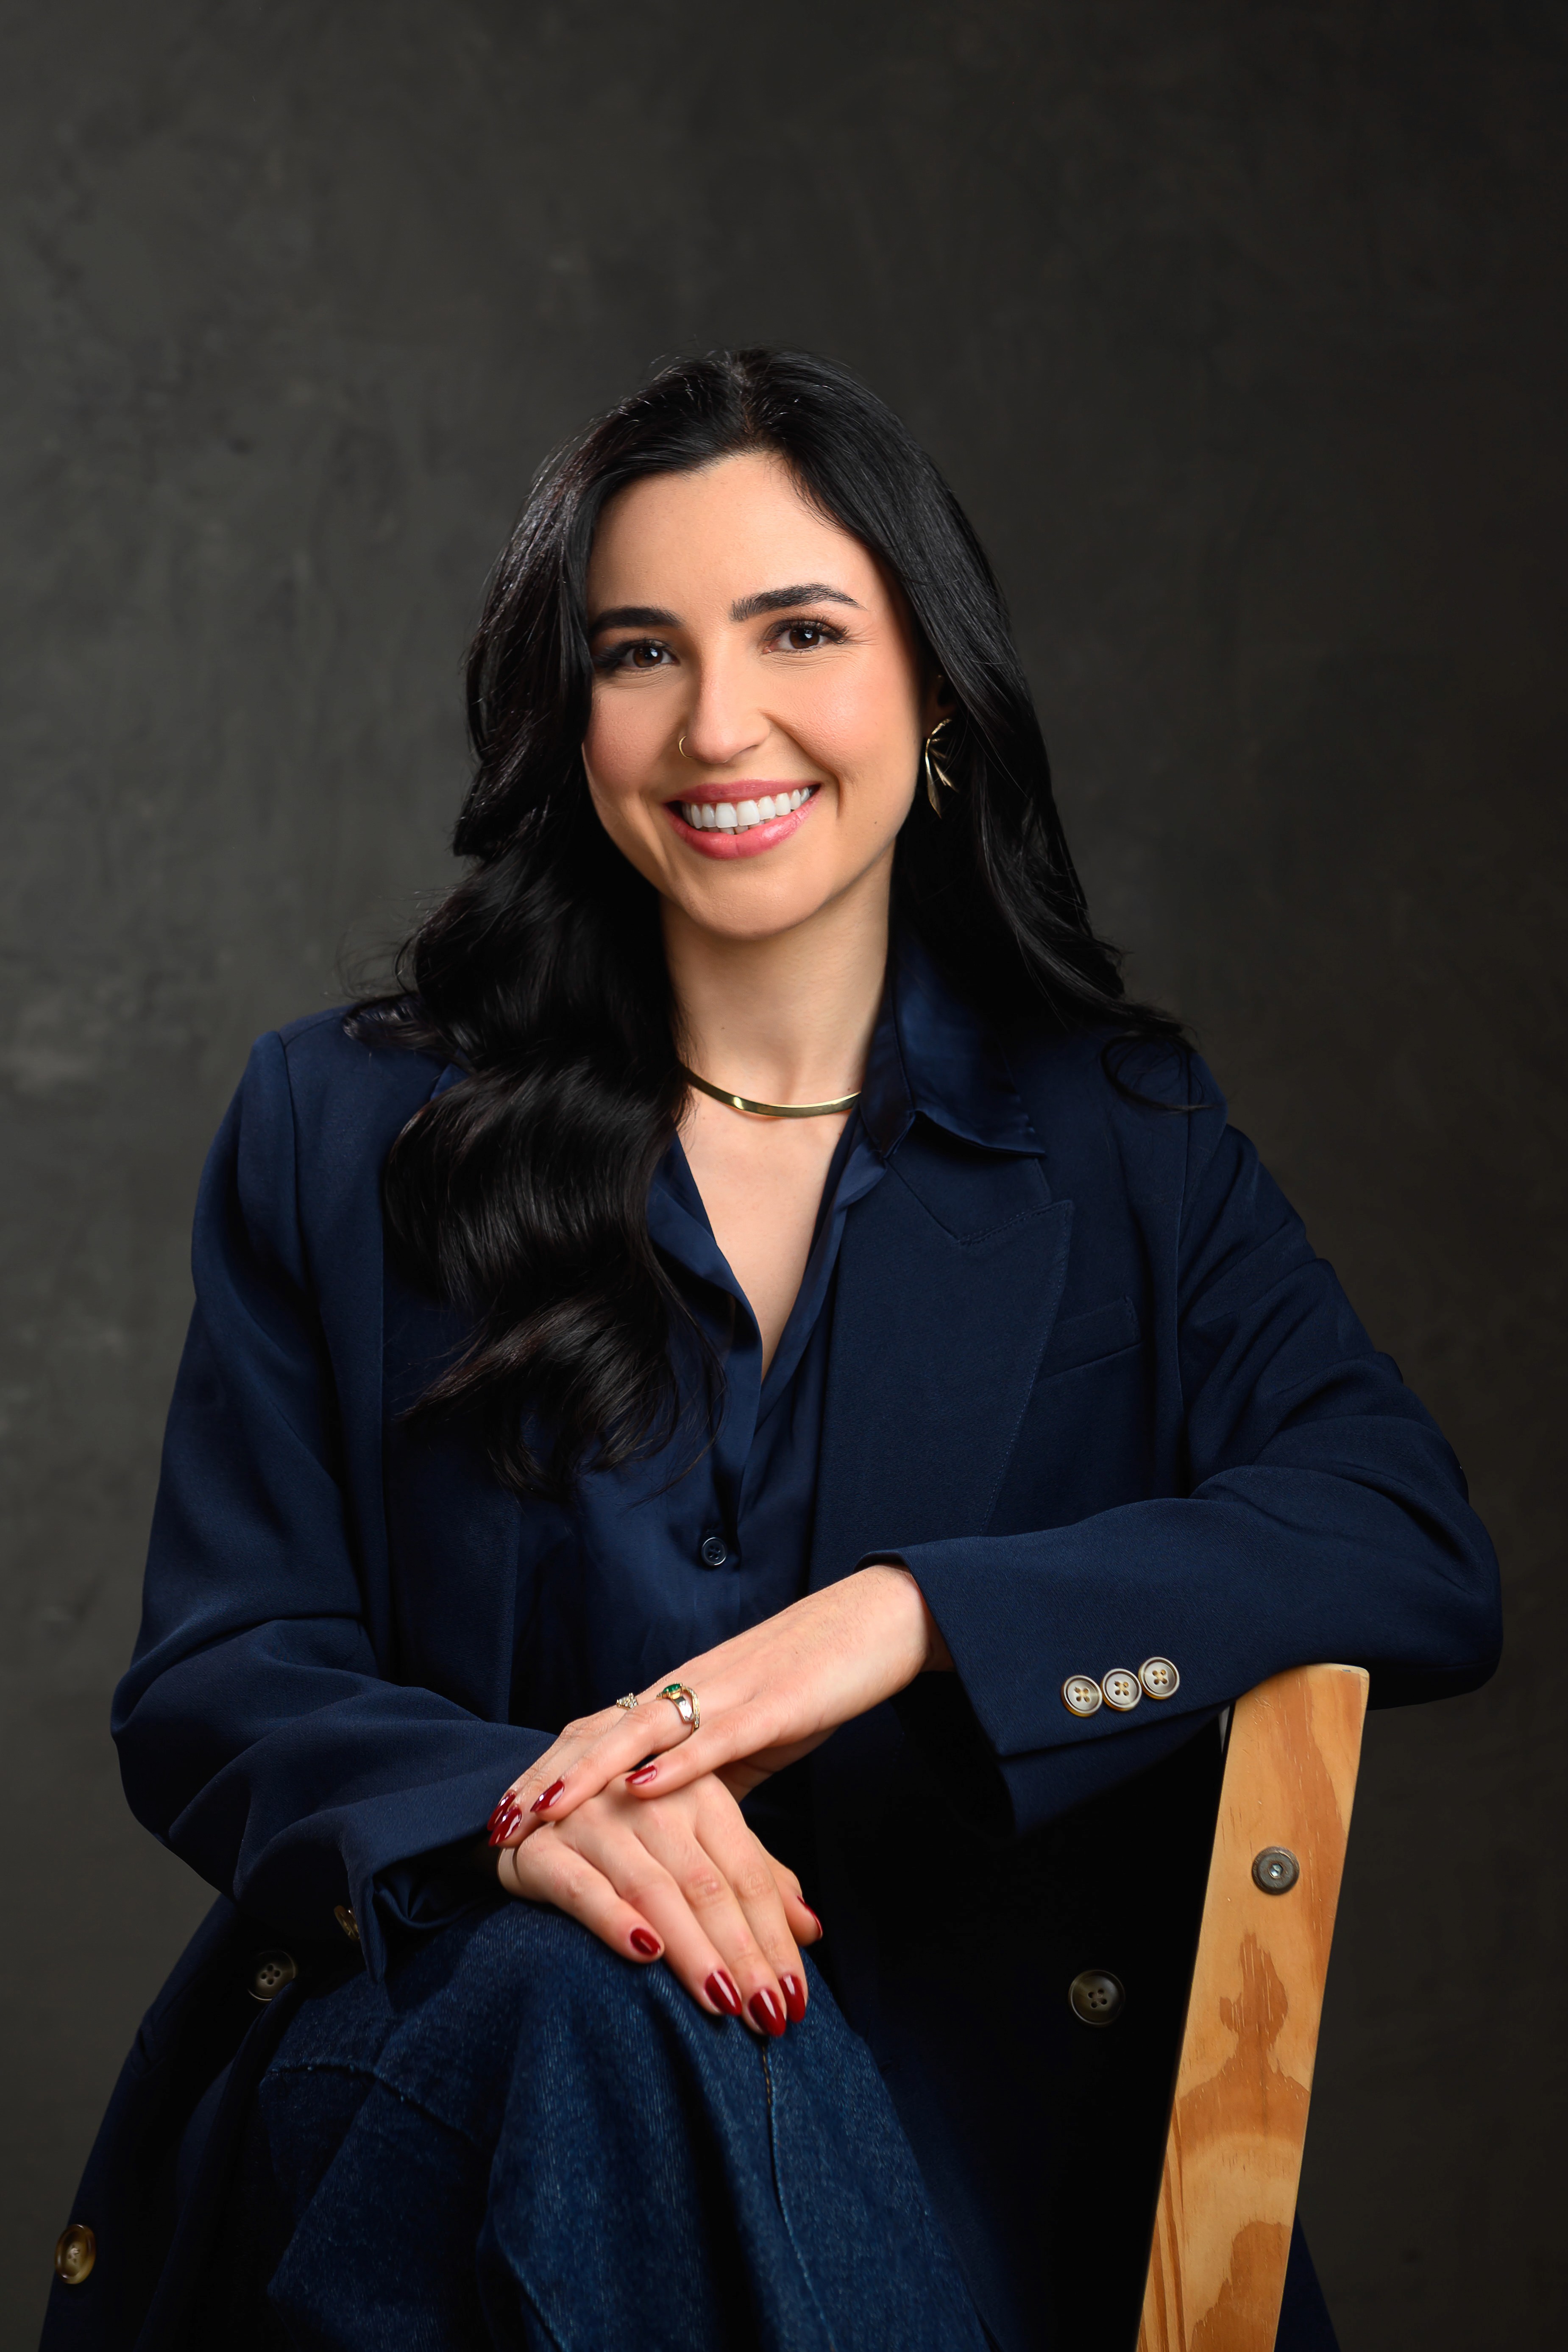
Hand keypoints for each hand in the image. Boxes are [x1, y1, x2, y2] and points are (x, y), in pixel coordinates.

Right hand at [489, 1771, 820, 2034]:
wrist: (536, 1812)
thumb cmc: (635, 1839)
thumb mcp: (702, 1847)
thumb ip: (756, 1880)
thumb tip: (812, 1931)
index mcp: (698, 1792)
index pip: (747, 1876)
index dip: (775, 1938)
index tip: (795, 1999)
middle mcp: (649, 1798)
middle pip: (708, 1887)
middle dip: (743, 1957)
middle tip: (767, 2017)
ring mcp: (594, 1820)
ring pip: (655, 1892)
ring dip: (693, 1952)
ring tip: (724, 2003)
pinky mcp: (544, 1849)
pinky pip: (584, 1890)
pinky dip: (616, 1921)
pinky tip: (647, 1955)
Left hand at [490, 1564, 949, 1843]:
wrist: (876, 1622)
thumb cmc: (815, 1679)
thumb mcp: (751, 1736)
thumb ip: (707, 1775)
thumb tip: (668, 1822)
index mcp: (682, 1697)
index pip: (595, 1733)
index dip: (547, 1772)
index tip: (503, 1815)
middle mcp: (691, 1690)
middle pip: (600, 1733)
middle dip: (546, 1780)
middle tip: (497, 1825)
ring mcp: (729, 1694)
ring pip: (642, 1733)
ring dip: (589, 1773)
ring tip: (544, 1808)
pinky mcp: (772, 1706)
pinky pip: (714, 1738)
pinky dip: (675, 1765)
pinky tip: (640, 1789)